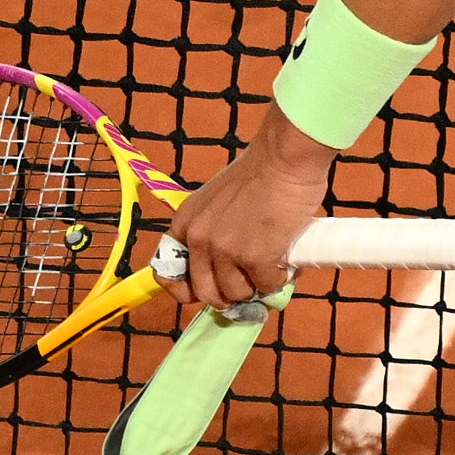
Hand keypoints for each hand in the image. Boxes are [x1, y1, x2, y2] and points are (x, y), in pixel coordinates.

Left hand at [158, 129, 331, 321]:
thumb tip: (226, 266)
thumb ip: (214, 229)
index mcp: (185, 223)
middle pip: (206, 293)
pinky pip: (266, 287)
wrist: (284, 158)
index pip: (166, 274)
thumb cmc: (259, 172)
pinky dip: (280, 280)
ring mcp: (225, 250)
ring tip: (273, 267)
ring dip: (257, 288)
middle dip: (230, 295)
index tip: (209, 290)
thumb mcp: (217, 200)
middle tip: (250, 283)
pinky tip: (288, 264)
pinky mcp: (254, 258)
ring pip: (237, 294)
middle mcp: (198, 239)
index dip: (187, 290)